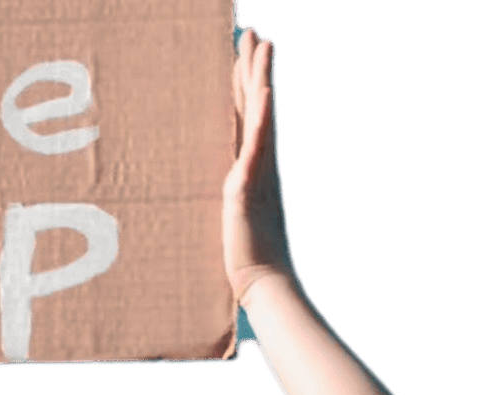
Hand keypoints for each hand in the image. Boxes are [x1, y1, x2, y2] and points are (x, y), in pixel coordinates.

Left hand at [219, 28, 293, 303]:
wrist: (261, 282)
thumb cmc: (243, 259)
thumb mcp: (225, 223)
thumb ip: (221, 205)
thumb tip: (211, 202)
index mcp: (248, 167)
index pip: (243, 116)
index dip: (242, 84)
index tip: (240, 55)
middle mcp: (257, 162)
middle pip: (253, 103)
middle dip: (251, 66)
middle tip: (251, 31)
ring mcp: (257, 169)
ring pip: (260, 112)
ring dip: (260, 75)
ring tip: (262, 42)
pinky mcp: (250, 183)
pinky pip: (258, 141)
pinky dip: (262, 113)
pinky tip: (264, 88)